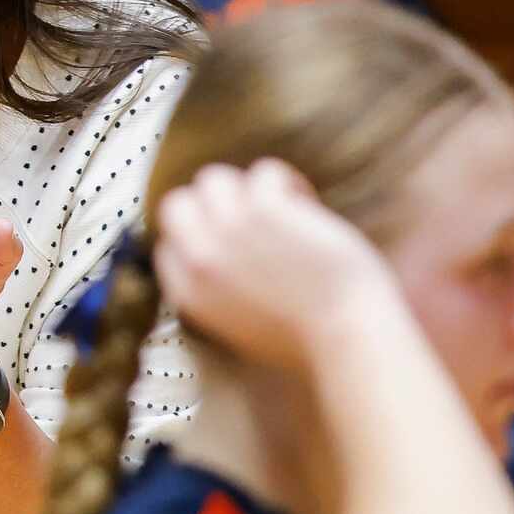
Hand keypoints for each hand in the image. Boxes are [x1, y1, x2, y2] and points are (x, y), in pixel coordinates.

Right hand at [149, 160, 393, 368]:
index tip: (227, 241)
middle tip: (245, 216)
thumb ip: (216, 295)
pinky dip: (287, 182)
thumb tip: (221, 260)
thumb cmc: (307, 341)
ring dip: (246, 188)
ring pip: (214, 178)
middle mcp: (200, 259)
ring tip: (279, 207)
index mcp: (190, 296)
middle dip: (209, 206)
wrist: (344, 336)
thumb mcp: (238, 329)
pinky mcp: (266, 208)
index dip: (198, 237)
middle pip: (178, 205)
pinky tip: (306, 204)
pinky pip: (264, 172)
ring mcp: (230, 229)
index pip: (169, 247)